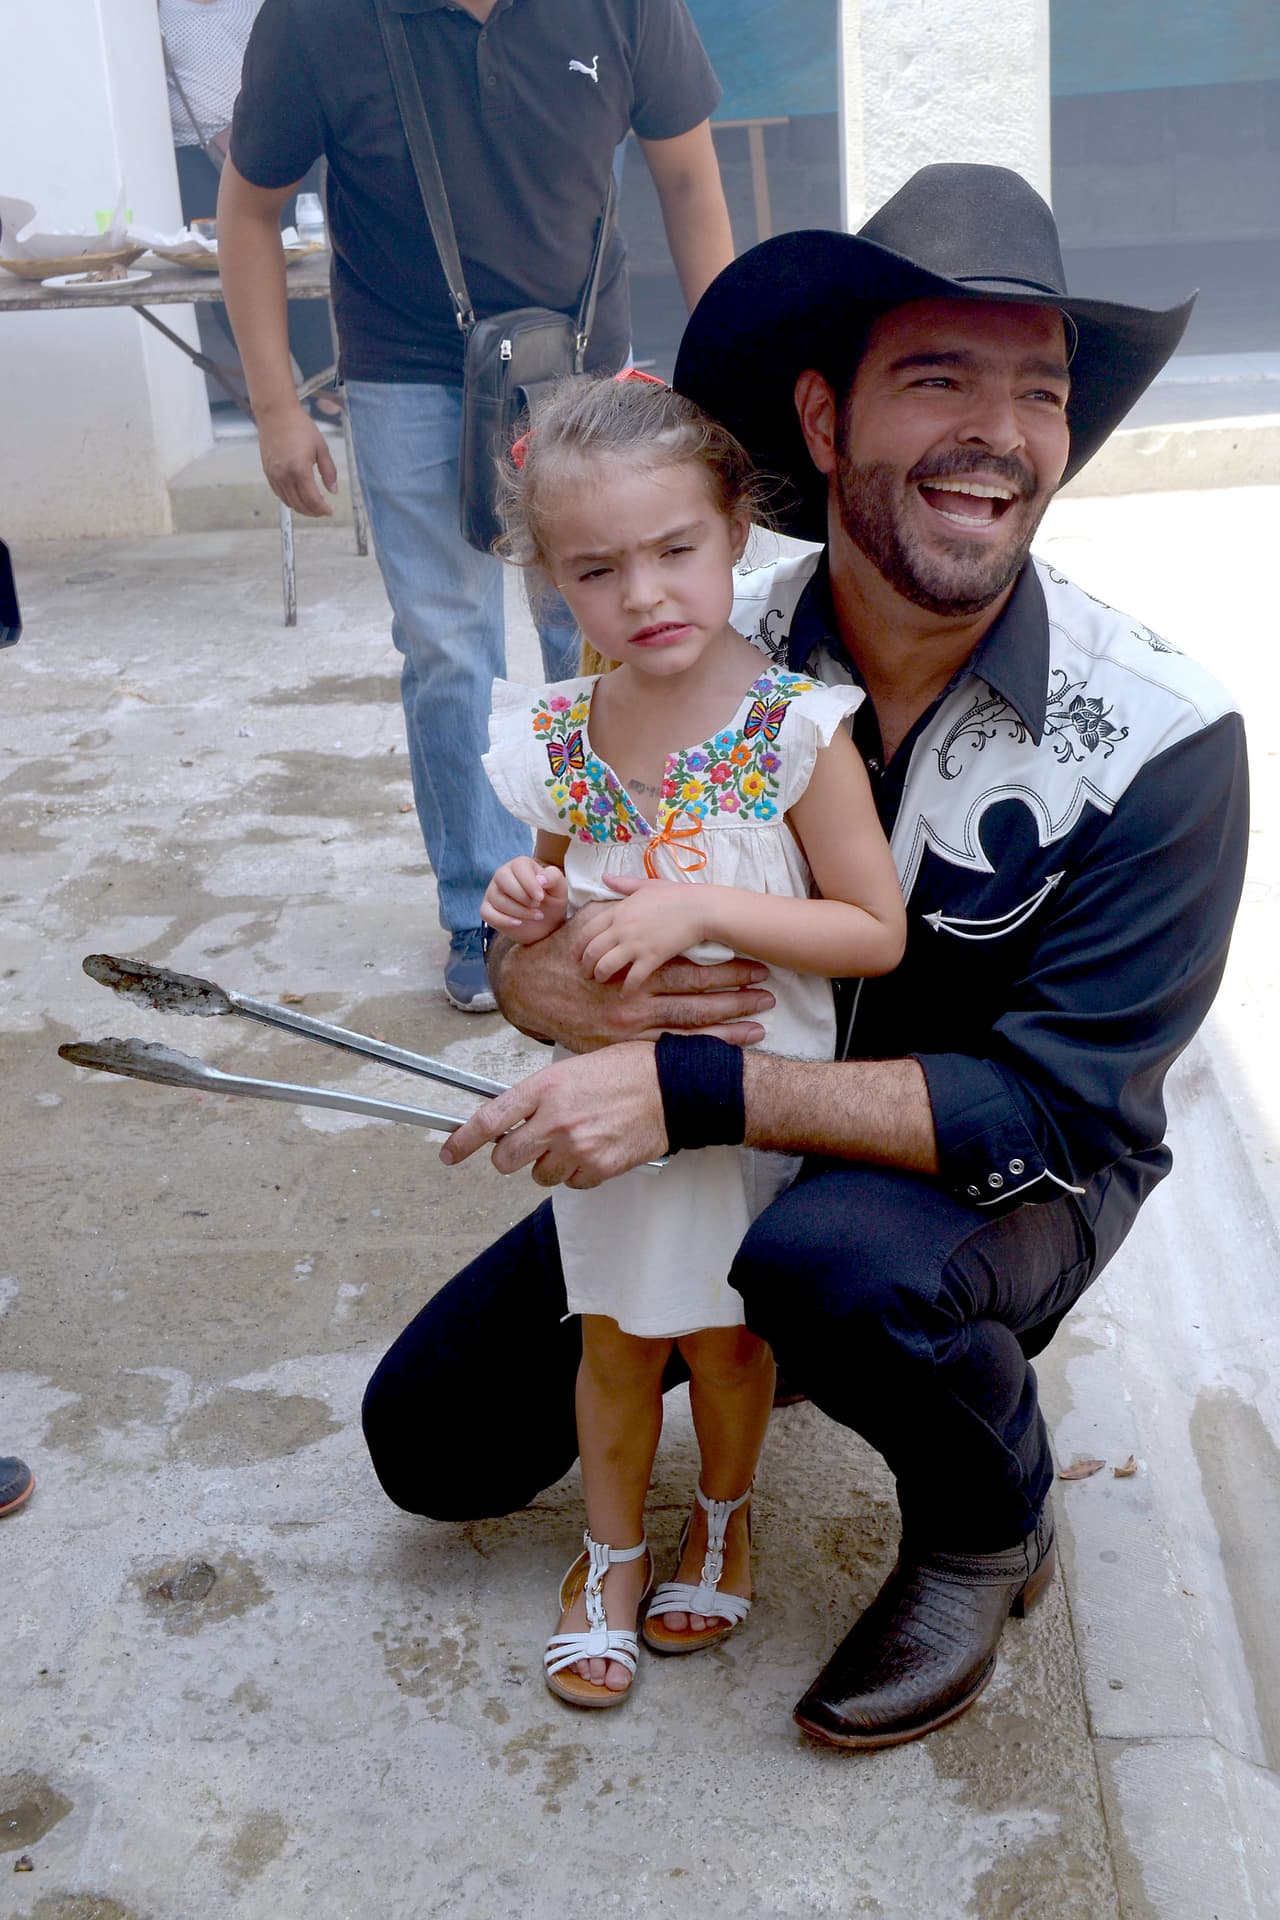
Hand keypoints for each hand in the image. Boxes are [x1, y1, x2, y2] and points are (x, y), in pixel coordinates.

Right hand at [257, 401, 338, 515]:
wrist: (276, 413)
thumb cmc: (299, 426)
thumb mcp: (321, 447)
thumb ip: (329, 471)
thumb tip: (333, 490)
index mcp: (300, 469)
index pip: (312, 499)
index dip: (322, 509)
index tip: (329, 511)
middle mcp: (284, 475)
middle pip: (300, 504)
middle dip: (313, 512)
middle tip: (322, 511)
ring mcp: (274, 475)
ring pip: (288, 502)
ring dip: (301, 508)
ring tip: (312, 507)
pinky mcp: (268, 472)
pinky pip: (279, 493)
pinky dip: (289, 500)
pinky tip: (298, 498)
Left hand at [440, 1043, 667, 1186]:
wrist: (671, 1088)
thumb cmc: (625, 1071)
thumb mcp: (572, 1069)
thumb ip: (540, 1095)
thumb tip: (513, 1118)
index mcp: (545, 1087)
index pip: (489, 1120)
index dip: (462, 1141)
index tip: (449, 1152)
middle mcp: (555, 1120)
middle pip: (506, 1159)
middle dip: (510, 1156)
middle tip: (525, 1147)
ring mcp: (576, 1147)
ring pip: (539, 1175)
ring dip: (549, 1164)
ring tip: (574, 1141)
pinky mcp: (598, 1168)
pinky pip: (572, 1183)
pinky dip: (578, 1172)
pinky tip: (594, 1150)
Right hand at [482, 858, 568, 942]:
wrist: (545, 925)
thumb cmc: (551, 901)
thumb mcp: (559, 889)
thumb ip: (553, 878)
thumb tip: (540, 879)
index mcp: (520, 865)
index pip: (519, 866)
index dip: (529, 882)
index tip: (541, 898)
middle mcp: (503, 875)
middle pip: (502, 878)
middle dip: (522, 896)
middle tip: (537, 906)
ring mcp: (492, 892)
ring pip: (498, 899)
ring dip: (519, 911)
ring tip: (536, 916)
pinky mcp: (487, 909)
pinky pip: (487, 913)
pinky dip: (503, 920)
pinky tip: (518, 923)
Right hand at [492, 901, 774, 1051]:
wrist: (524, 988)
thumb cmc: (560, 953)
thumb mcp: (591, 924)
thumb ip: (622, 909)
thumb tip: (646, 891)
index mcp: (636, 965)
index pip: (692, 968)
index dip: (726, 969)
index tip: (756, 965)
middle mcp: (636, 999)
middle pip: (697, 998)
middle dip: (736, 996)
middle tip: (769, 995)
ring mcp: (629, 1026)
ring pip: (687, 1027)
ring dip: (726, 1027)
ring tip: (760, 1026)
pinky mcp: (620, 1046)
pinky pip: (665, 1050)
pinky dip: (696, 1051)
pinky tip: (722, 1052)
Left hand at [577, 875, 708, 991]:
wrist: (700, 909)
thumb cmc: (676, 895)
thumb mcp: (646, 885)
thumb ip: (622, 883)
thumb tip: (605, 876)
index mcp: (618, 911)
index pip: (587, 930)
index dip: (578, 945)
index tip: (576, 954)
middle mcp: (622, 928)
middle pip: (591, 951)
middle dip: (584, 965)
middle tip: (585, 972)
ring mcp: (636, 944)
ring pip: (605, 966)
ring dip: (600, 976)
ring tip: (600, 980)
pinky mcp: (652, 958)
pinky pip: (632, 979)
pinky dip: (626, 990)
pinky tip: (624, 995)